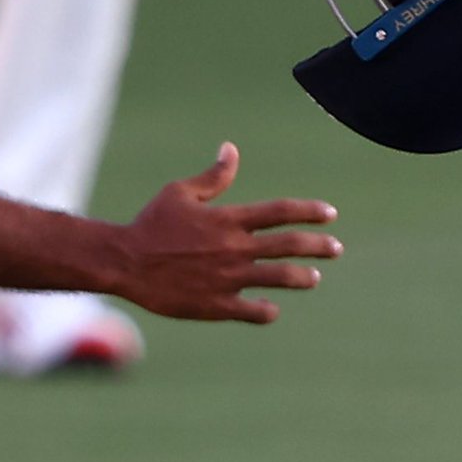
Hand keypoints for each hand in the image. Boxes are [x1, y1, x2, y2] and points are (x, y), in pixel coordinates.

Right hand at [113, 145, 340, 321]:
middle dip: (319, 246)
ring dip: (301, 278)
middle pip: (289, 245)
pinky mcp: (215, 305)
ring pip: (278, 278)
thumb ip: (213, 176)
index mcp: (228, 219)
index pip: (281, 212)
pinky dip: (266, 311)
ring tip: (313, 278)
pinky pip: (252, 311)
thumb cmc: (151, 224)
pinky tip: (271, 309)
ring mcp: (227, 278)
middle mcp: (234, 248)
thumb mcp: (180, 192)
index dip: (309, 211)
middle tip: (336, 248)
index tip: (330, 214)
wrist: (124, 262)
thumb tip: (231, 150)